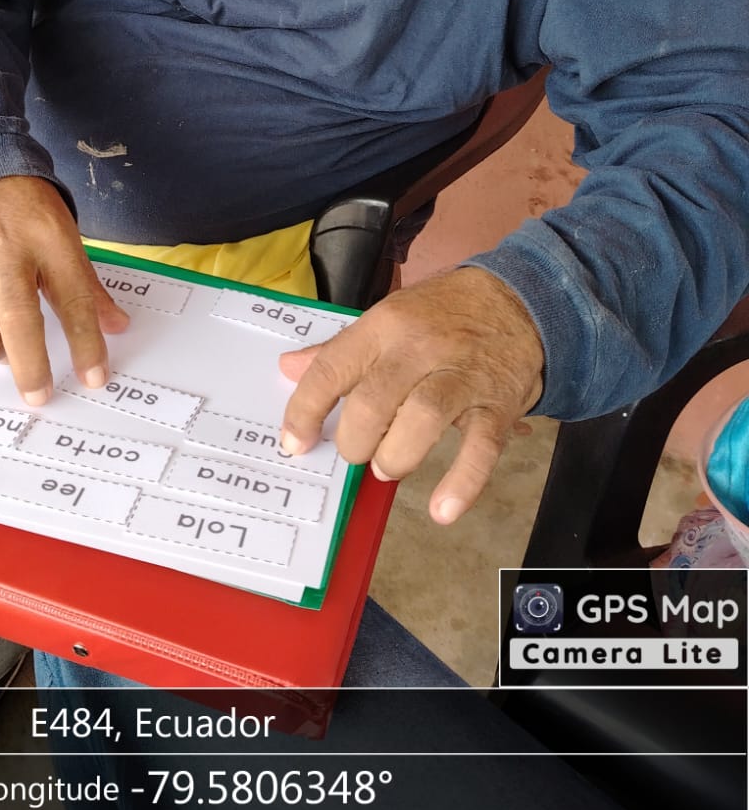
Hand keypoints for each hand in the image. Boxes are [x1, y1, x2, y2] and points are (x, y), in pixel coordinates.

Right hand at [0, 176, 128, 405]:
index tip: (93, 377)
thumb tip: (116, 327)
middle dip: (29, 362)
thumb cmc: (27, 208)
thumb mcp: (66, 236)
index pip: (73, 297)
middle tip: (37, 394)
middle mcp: (5, 245)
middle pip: (16, 313)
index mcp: (49, 239)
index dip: (85, 342)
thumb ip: (87, 285)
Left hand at [278, 267, 542, 524]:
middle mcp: (420, 348)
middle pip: (373, 402)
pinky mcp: (497, 404)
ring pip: (421, 421)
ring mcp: (461, 376)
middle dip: (355, 442)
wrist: (520, 300)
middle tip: (357, 453)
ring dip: (396, 457)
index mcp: (383, 326)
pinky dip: (461, 482)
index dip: (305, 411)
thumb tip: (288, 368)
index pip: (332, 369)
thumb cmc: (443, 313)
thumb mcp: (387, 317)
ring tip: (389, 467)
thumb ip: (339, 349)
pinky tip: (442, 509)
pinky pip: (480, 448)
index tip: (295, 443)